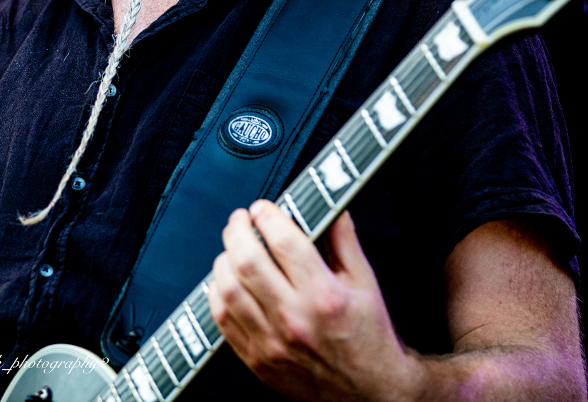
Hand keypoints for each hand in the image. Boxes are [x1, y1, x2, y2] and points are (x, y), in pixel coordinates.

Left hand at [207, 200, 421, 400]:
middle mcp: (295, 318)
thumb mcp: (365, 283)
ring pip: (228, 288)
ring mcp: (272, 341)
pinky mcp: (256, 359)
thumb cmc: (369, 338)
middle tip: (241, 219)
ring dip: (224, 258)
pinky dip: (217, 291)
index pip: (284, 242)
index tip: (263, 207)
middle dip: (238, 229)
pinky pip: (222, 319)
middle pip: (247, 260)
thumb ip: (344, 239)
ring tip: (233, 247)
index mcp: (325, 295)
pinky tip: (227, 279)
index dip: (268, 216)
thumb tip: (331, 205)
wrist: (369, 394)